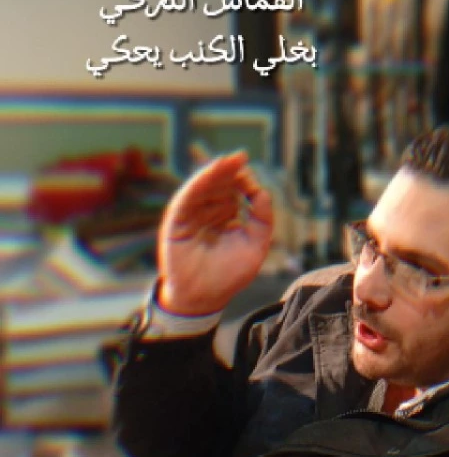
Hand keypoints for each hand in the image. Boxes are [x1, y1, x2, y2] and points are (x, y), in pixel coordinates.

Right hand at [157, 150, 273, 314]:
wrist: (204, 298)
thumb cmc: (228, 276)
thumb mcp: (255, 248)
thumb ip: (263, 222)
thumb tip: (264, 193)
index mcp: (226, 217)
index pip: (234, 192)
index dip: (244, 182)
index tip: (253, 181)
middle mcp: (208, 212)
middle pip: (219, 184)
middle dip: (230, 170)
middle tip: (241, 158)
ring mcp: (191, 215)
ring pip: (203, 186)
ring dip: (215, 172)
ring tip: (229, 161)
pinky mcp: (177, 220)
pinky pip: (187, 197)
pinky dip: (199, 183)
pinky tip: (211, 173)